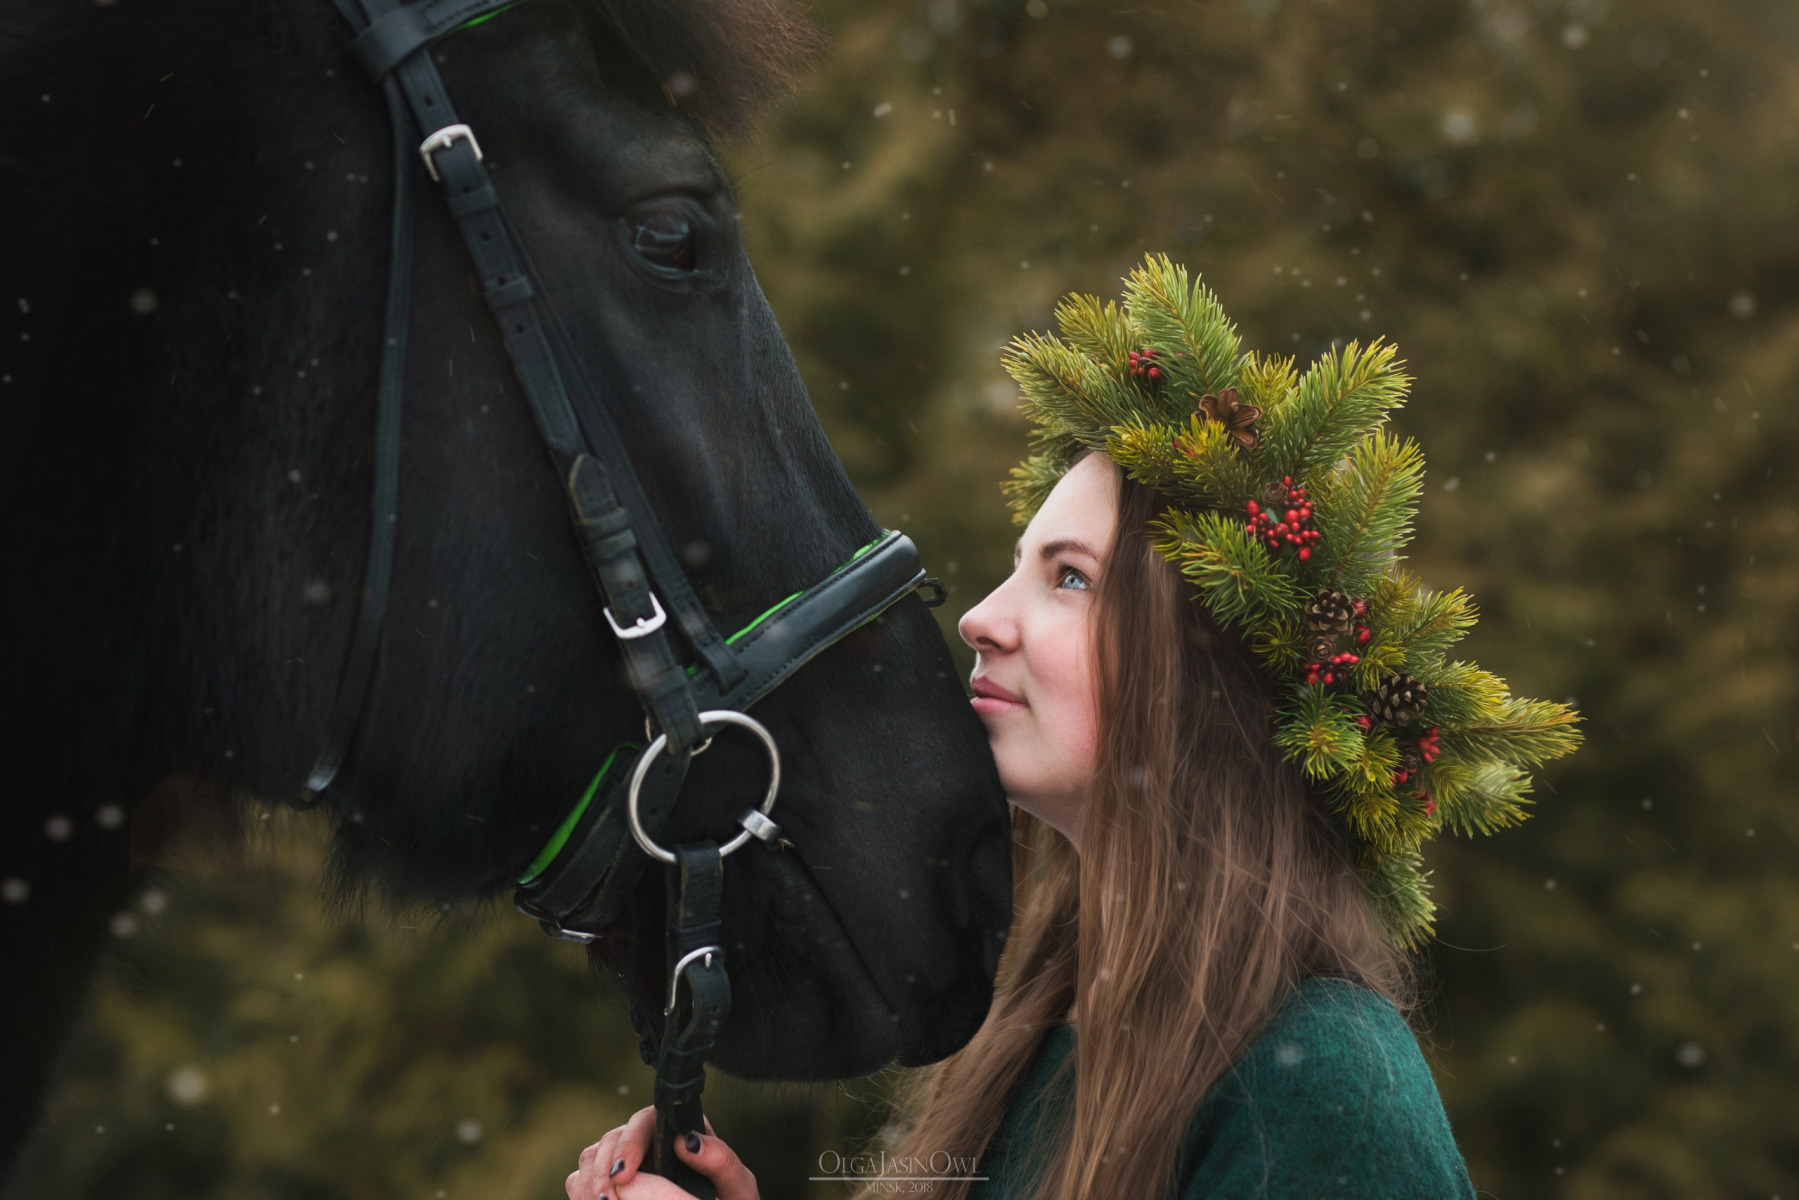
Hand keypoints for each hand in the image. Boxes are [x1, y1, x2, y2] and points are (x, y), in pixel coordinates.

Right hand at [566, 1106, 758, 1199]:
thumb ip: (722, 1162)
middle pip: (612, 1139)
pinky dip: (582, 1191)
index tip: (623, 1174)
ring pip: (591, 1156)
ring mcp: (626, 1160)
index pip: (646, 1121)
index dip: (629, 1143)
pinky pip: (580, 1179)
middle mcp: (648, 1139)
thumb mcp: (736, 1185)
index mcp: (678, 1130)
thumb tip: (689, 1141)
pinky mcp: (608, 1182)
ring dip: (590, 1181)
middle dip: (603, 1170)